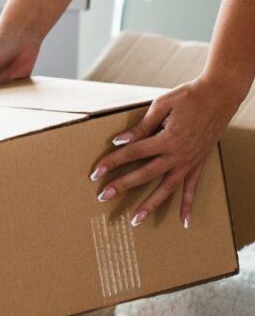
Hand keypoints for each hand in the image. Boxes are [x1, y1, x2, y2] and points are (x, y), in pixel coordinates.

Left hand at [89, 75, 243, 227]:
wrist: (220, 95)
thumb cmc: (189, 96)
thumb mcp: (162, 105)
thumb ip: (141, 126)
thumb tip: (120, 140)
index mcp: (167, 139)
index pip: (132, 153)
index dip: (112, 162)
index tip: (96, 172)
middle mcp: (178, 155)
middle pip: (145, 175)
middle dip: (122, 186)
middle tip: (103, 197)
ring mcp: (189, 162)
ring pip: (166, 189)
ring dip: (150, 205)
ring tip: (135, 220)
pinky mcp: (198, 163)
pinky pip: (192, 188)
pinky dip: (188, 205)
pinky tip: (183, 221)